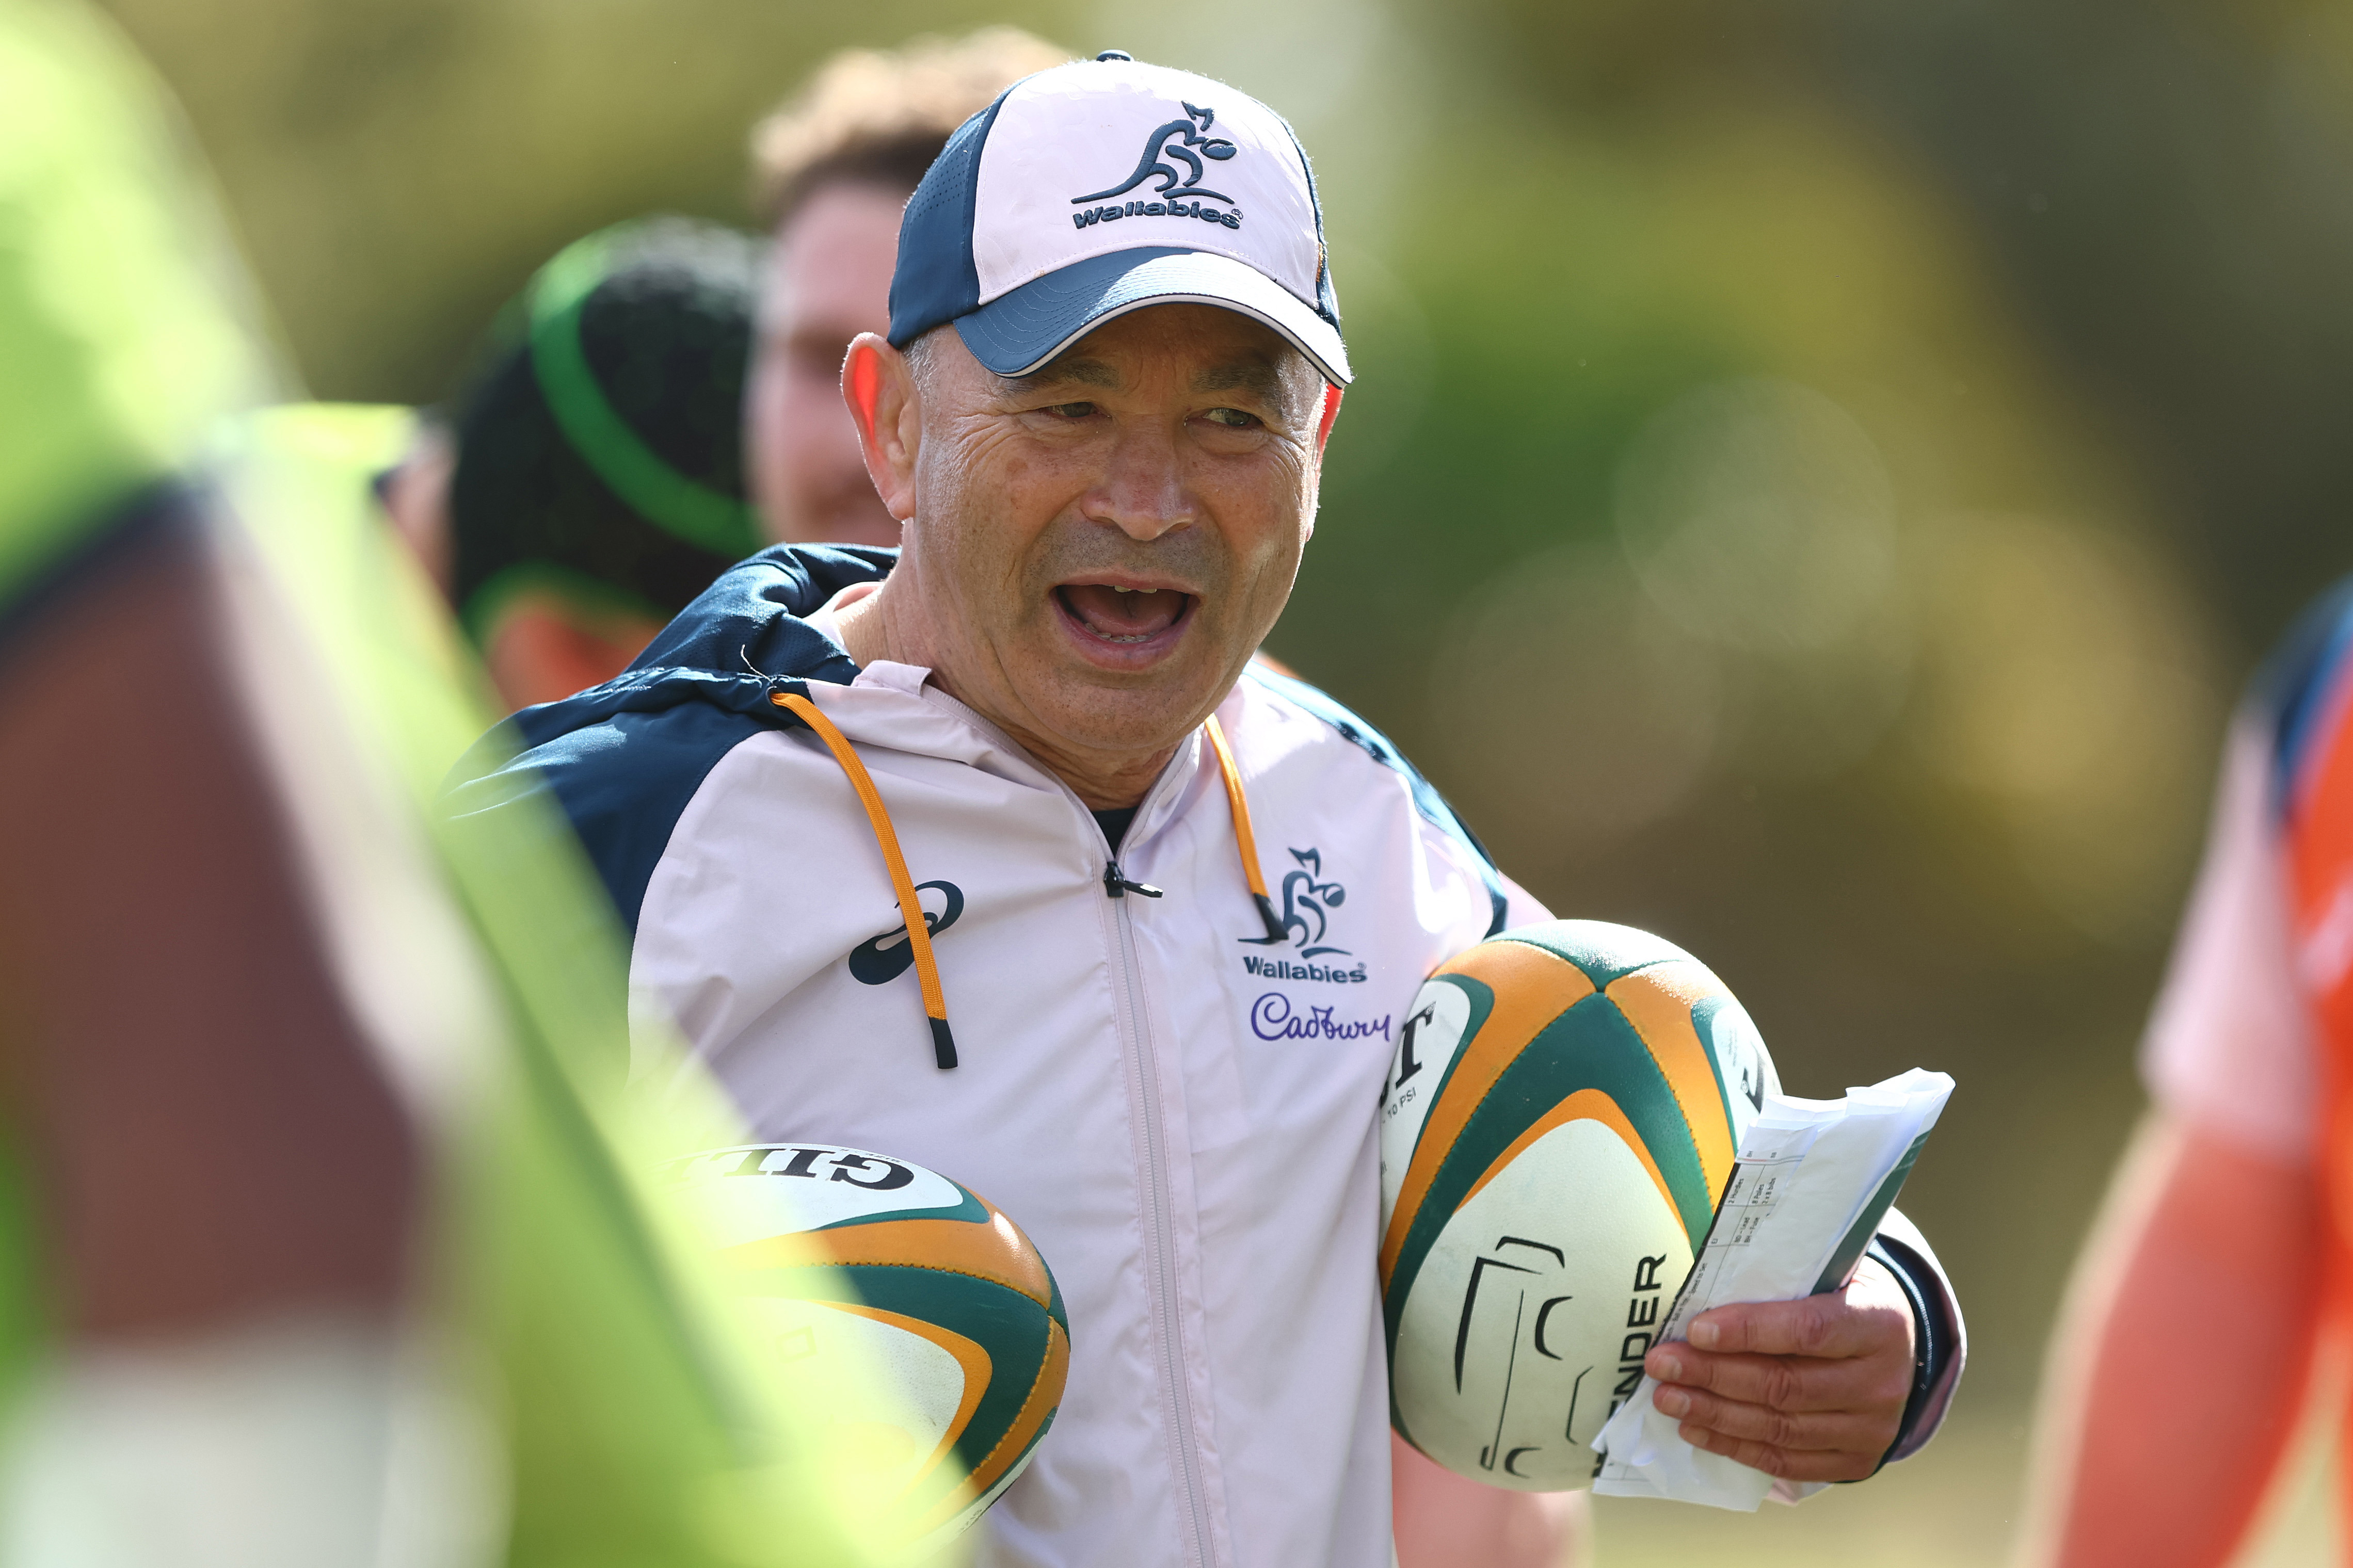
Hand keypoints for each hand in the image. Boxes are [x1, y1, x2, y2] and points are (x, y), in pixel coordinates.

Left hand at [1641, 1257, 1915, 1482]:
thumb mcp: (1830, 1276)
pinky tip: (1695, 1430)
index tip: (1695, 1330)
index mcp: (1877, 1323)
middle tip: (1662, 1364)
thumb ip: (1781, 1280)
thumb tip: (1702, 1283)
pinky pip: (1785, 1462)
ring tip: (1667, 1398)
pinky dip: (1734, 1446)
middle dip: (1714, 1375)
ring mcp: (1870, 1429)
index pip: (1808, 1330)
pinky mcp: (1855, 1461)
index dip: (1748, 1331)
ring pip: (1779, 1428)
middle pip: (1785, 1385)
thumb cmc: (1845, 1301)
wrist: (1900, 1351)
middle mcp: (1880, 1382)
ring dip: (1713, 1414)